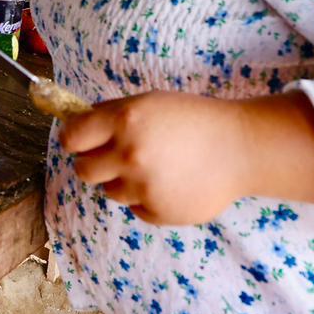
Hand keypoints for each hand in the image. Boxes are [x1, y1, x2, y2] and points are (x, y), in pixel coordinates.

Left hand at [59, 91, 249, 225]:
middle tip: (113, 157)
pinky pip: (136, 209)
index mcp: (125, 120)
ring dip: (124, 182)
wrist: (240, 148)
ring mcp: (144, 186)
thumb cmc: (192, 119)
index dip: (74, 140)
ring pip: (110, 191)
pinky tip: (170, 183)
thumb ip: (111, 114)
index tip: (80, 142)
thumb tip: (74, 125)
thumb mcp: (149, 102)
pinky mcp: (158, 212)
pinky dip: (147, 200)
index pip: (73, 137)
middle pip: (84, 170)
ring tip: (154, 168)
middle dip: (94, 164)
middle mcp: (130, 153)